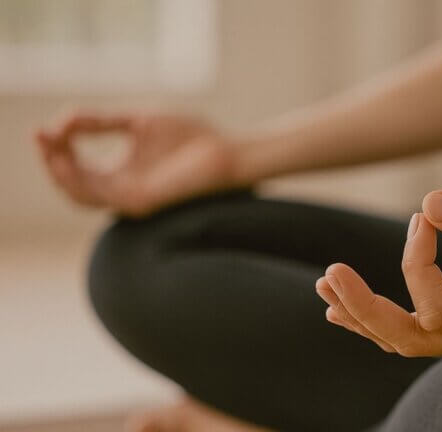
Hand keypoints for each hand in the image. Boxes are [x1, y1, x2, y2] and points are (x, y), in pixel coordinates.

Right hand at [36, 111, 247, 216]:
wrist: (227, 151)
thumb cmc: (192, 136)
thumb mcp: (138, 121)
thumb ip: (101, 121)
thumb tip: (63, 119)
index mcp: (123, 171)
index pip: (79, 167)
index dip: (57, 149)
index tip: (45, 128)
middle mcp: (123, 188)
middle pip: (74, 183)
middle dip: (52, 159)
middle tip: (40, 135)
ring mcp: (131, 198)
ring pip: (81, 194)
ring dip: (60, 171)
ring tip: (48, 146)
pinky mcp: (141, 201)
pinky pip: (100, 196)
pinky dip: (79, 179)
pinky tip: (68, 159)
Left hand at [316, 185, 441, 355]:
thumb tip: (429, 206)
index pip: (441, 313)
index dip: (416, 267)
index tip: (424, 217)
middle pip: (415, 340)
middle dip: (366, 309)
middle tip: (330, 274)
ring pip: (413, 341)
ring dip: (366, 316)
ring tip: (327, 285)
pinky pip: (422, 329)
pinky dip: (381, 318)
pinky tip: (346, 307)